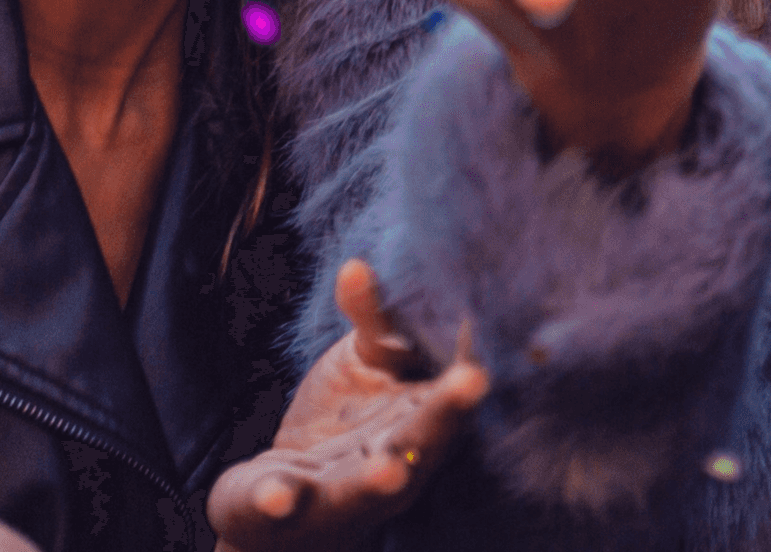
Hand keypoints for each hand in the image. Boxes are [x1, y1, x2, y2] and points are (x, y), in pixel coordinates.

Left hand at [208, 260, 489, 548]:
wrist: (285, 503)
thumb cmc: (344, 424)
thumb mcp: (366, 364)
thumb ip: (370, 321)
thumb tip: (355, 265)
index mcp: (422, 419)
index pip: (458, 387)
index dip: (476, 361)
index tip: (491, 331)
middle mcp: (397, 460)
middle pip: (428, 435)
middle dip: (448, 410)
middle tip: (475, 380)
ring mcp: (344, 489)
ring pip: (369, 486)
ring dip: (382, 478)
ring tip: (387, 469)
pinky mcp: (288, 505)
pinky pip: (284, 504)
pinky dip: (279, 500)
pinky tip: (279, 494)